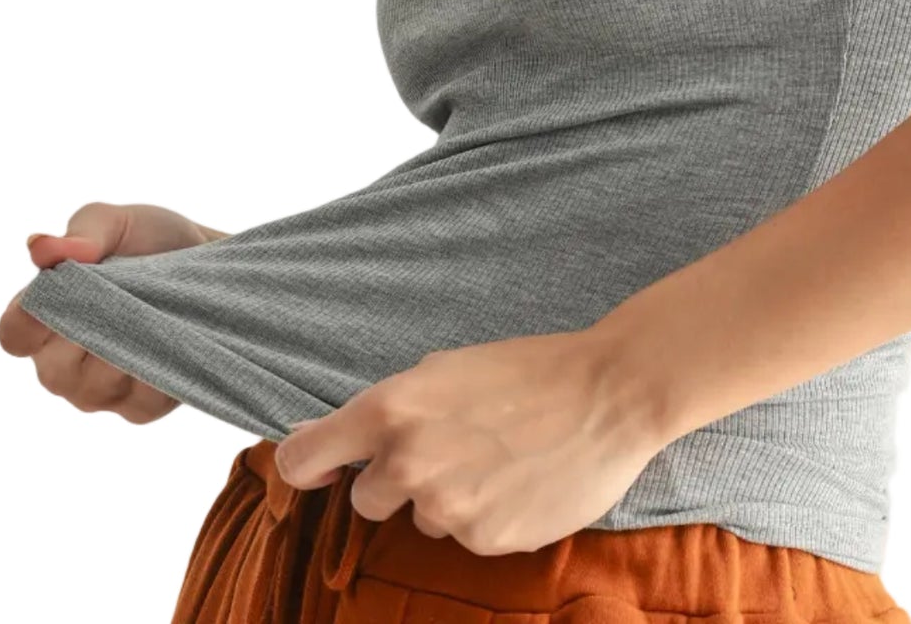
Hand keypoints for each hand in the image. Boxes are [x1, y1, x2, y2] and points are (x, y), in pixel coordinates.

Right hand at [0, 201, 228, 424]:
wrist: (210, 262)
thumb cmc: (151, 240)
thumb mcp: (117, 223)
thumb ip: (81, 232)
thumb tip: (41, 247)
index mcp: (43, 317)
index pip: (15, 334)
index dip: (28, 320)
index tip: (62, 293)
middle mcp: (61, 362)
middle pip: (55, 371)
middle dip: (94, 332)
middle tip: (128, 296)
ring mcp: (99, 390)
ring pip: (99, 387)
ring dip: (130, 348)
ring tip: (156, 312)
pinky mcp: (139, 407)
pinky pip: (142, 401)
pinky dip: (160, 370)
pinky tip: (175, 340)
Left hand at [271, 328, 670, 555]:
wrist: (609, 393)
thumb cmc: (527, 370)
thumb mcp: (443, 370)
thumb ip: (382, 411)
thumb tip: (313, 434)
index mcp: (390, 410)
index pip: (301, 458)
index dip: (306, 465)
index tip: (319, 468)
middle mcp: (408, 463)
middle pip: (364, 499)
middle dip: (395, 480)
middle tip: (447, 447)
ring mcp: (447, 508)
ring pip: (419, 518)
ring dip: (444, 497)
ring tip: (496, 457)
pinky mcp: (486, 541)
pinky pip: (466, 534)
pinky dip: (485, 514)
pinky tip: (518, 480)